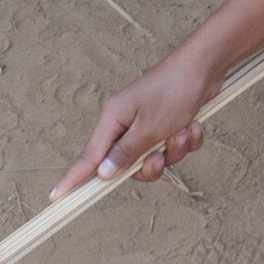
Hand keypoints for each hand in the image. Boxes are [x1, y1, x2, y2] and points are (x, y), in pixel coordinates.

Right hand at [50, 46, 221, 199]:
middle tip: (161, 156)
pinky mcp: (166, 122)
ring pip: (153, 157)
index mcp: (113, 118)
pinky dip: (185, 140)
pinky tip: (193, 125)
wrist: (207, 65)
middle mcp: (126, 121)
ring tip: (184, 129)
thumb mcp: (150, 127)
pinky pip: (171, 146)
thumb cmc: (175, 89)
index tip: (56, 197)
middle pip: (127, 164)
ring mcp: (146, 121)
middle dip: (151, 164)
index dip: (74, 178)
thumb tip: (102, 174)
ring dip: (173, 149)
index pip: (89, 156)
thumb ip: (126, 153)